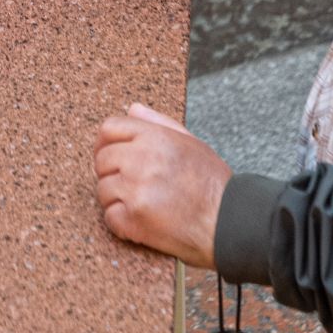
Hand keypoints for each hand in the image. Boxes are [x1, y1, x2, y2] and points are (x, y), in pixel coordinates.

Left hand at [94, 102, 229, 268]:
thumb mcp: (192, 143)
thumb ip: (159, 123)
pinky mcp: (134, 219)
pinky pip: (109, 217)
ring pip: (102, 190)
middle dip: (111, 172)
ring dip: (117, 199)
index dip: (106, 142)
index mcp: (155, 138)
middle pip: (101, 160)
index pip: (109, 128)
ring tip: (142, 204)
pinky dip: (121, 222)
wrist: (231, 223)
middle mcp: (141, 160)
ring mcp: (135, 190)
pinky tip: (141, 222)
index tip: (110, 155)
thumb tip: (133, 109)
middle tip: (131, 184)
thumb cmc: (213, 185)